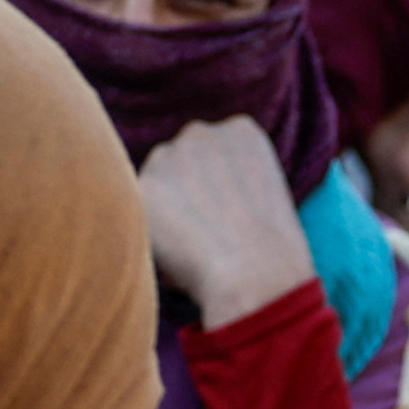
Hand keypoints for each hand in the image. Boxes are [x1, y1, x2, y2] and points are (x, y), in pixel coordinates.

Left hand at [134, 118, 317, 322]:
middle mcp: (202, 133)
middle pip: (178, 163)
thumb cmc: (270, 256)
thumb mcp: (264, 199)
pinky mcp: (143, 185)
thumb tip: (195, 202)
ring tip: (193, 251)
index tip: (228, 219)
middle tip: (205, 238)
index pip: (211, 152)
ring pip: (154, 187)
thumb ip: (229, 183)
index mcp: (241, 131)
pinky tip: (177, 258)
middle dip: (184, 195)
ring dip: (164, 214)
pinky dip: (151, 239)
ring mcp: (169, 154)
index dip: (216, 191)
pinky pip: (138, 216)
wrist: (257, 278)